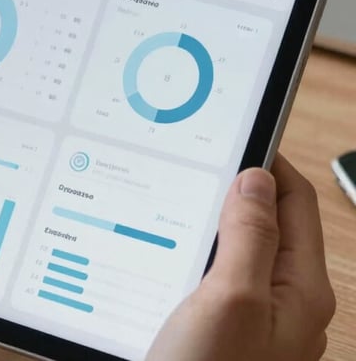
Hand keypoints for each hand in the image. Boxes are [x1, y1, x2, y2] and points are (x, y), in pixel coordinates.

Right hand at [146, 155, 334, 360]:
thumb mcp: (230, 298)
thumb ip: (249, 236)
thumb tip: (256, 179)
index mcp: (301, 290)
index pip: (295, 203)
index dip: (268, 166)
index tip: (230, 142)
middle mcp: (284, 303)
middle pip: (269, 226)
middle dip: (235, 194)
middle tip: (193, 173)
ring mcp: (256, 318)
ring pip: (239, 252)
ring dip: (212, 226)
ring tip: (177, 208)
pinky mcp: (225, 329)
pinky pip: (219, 279)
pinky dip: (198, 258)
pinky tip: (169, 255)